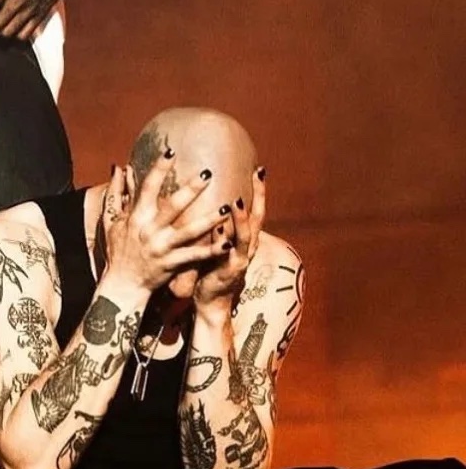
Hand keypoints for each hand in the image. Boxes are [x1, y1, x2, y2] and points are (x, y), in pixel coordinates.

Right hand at [101, 156, 228, 296]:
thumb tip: (118, 167)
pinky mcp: (171, 264)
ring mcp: (161, 248)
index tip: (171, 151)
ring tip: (227, 208)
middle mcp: (149, 230)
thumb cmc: (117, 250)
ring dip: (208, 220)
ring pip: (188, 231)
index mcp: (136, 216)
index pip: (148, 187)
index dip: (159, 169)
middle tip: (208, 174)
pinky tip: (226, 243)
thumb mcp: (111, 220)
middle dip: (190, 190)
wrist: (121, 285)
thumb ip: (115, 193)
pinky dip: (210, 251)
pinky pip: (193, 256)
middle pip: (172, 206)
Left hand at [193, 166, 266, 311]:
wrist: (211, 300)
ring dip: (242, 219)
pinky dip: (225, 241)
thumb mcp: (219, 241)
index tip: (258, 168)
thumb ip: (220, 223)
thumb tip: (213, 197)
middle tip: (257, 175)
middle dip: (259, 196)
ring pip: (246, 236)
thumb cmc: (212, 265)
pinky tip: (219, 229)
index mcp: (246, 237)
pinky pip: (228, 255)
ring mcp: (240, 259)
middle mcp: (248, 246)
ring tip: (237, 201)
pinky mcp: (229, 272)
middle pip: (258, 217)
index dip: (258, 190)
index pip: (255, 209)